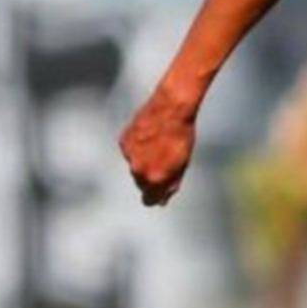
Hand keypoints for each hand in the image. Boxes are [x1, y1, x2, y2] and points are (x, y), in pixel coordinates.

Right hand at [119, 86, 197, 205]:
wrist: (171, 107)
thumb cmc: (181, 134)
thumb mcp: (183, 162)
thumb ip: (171, 183)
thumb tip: (163, 200)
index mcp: (155, 177)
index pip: (148, 199)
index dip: (155, 196)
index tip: (160, 190)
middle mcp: (138, 169)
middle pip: (141, 182)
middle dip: (151, 176)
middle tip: (164, 159)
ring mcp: (129, 155)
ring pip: (135, 166)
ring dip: (144, 160)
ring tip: (159, 143)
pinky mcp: (123, 142)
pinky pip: (130, 151)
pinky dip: (138, 147)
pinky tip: (150, 136)